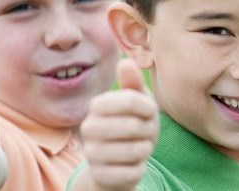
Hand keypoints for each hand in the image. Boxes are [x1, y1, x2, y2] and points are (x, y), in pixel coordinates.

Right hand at [81, 59, 158, 190]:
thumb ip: (133, 83)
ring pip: (135, 151)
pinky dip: (139, 169)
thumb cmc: (133, 126)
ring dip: (145, 150)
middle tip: (146, 133)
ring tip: (140, 148)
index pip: (128, 100)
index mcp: (97, 106)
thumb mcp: (138, 103)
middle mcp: (88, 128)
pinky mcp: (100, 176)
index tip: (149, 112)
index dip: (148, 107)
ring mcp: (92, 153)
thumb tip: (126, 62)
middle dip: (149, 131)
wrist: (118, 163)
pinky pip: (131, 173)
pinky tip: (133, 166)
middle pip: (134, 126)